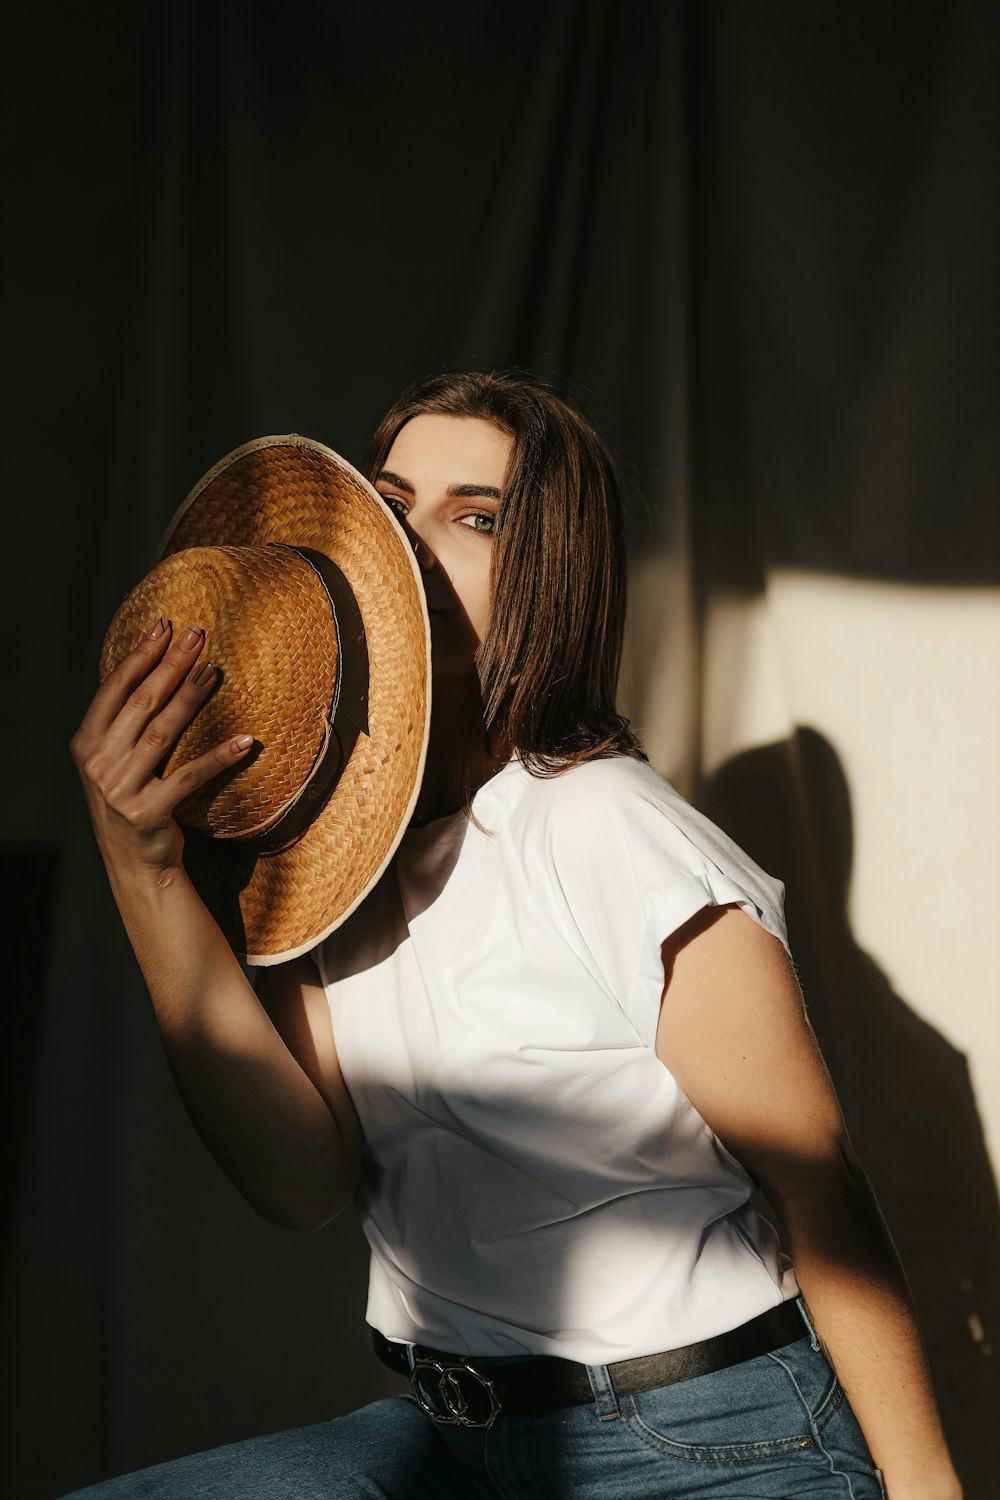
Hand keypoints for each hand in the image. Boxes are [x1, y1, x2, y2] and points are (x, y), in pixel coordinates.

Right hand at [69, 617, 255, 877]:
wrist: (135, 863)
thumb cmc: (132, 799)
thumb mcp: (113, 761)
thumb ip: (122, 723)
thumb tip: (156, 667)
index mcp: (86, 744)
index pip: (114, 689)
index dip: (140, 655)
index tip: (165, 626)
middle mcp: (98, 764)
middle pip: (141, 703)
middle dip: (170, 665)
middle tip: (198, 635)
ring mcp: (120, 789)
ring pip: (162, 732)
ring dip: (190, 697)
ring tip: (214, 671)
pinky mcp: (149, 812)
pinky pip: (190, 777)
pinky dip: (220, 757)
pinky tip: (246, 739)